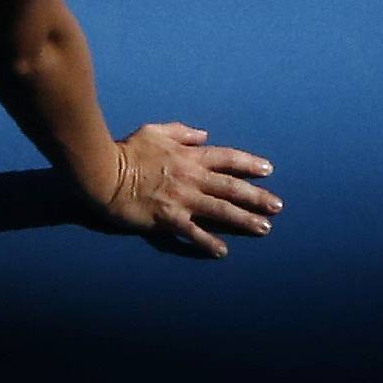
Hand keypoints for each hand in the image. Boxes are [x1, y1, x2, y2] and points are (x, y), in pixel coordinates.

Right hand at [102, 121, 280, 258]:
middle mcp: (191, 178)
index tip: (268, 170)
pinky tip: (222, 251)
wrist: (104, 172)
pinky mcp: (169, 219)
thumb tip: (203, 135)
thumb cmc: (127, 150)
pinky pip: (193, 233)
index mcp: (189, 156)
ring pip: (221, 210)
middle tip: (278, 206)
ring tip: (264, 228)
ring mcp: (182, 200)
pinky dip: (208, 242)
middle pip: (231, 187)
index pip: (226, 158)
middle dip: (257, 197)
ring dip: (244, 220)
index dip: (248, 163)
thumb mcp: (154, 131)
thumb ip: (181, 132)